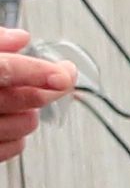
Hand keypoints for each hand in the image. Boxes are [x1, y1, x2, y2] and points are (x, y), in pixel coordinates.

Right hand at [0, 28, 76, 164]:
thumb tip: (21, 38)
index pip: (5, 70)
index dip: (39, 71)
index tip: (64, 74)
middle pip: (26, 99)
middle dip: (50, 88)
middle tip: (61, 77)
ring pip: (26, 125)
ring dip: (33, 111)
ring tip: (25, 101)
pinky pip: (13, 149)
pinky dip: (20, 136)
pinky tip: (15, 122)